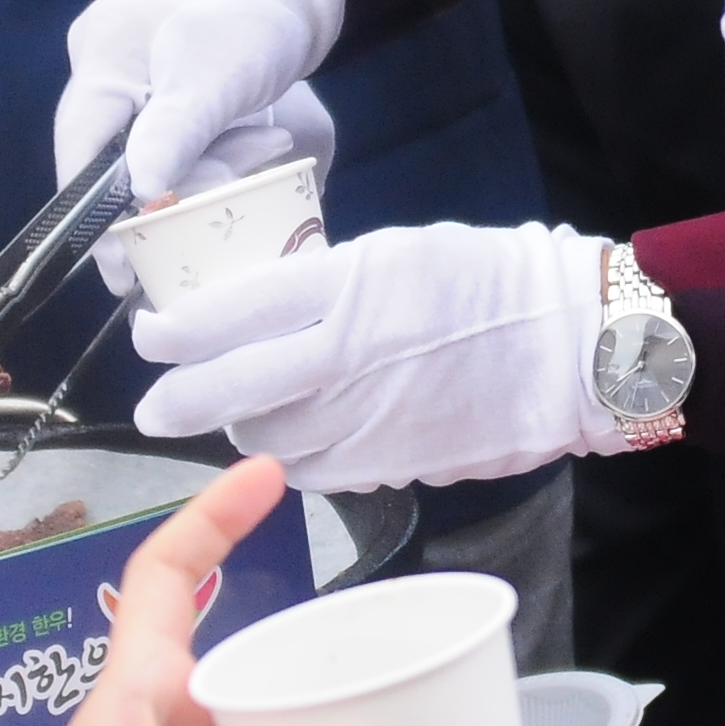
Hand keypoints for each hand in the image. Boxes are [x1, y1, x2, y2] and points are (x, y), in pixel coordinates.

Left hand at [44, 457, 381, 725]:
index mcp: (141, 684)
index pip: (167, 572)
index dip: (211, 515)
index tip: (267, 473)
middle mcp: (173, 714)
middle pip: (254, 651)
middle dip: (321, 646)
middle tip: (397, 647)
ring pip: (277, 720)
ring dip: (334, 723)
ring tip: (413, 724)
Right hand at [56, 0, 343, 208]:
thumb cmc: (254, 21)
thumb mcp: (222, 77)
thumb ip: (179, 131)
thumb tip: (142, 191)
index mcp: (104, 53)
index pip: (80, 149)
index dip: (95, 216)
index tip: (120, 268)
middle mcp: (99, 67)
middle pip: (110, 161)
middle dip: (171, 189)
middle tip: (232, 190)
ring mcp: (120, 80)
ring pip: (143, 157)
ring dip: (202, 170)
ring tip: (264, 147)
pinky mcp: (148, 95)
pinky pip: (164, 145)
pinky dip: (205, 156)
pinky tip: (252, 146)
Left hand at [127, 223, 616, 493]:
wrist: (573, 345)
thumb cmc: (489, 280)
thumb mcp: (393, 252)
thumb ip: (322, 283)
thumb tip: (257, 316)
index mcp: (346, 287)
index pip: (227, 315)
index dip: (173, 333)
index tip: (151, 336)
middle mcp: (347, 356)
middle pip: (229, 391)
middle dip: (176, 401)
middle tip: (155, 404)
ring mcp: (368, 418)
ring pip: (266, 441)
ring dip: (239, 431)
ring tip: (237, 415)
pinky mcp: (392, 463)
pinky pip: (315, 472)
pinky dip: (291, 460)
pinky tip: (295, 441)